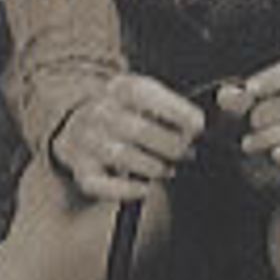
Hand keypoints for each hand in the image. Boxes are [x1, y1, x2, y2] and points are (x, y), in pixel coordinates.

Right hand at [51, 74, 203, 200]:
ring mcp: (88, 140)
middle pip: (138, 130)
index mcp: (121, 88)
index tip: (199, 126)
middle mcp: (101, 112)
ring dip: (154, 168)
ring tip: (168, 169)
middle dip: (171, 145)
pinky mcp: (81, 168)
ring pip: (123, 157)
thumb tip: (199, 127)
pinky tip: (144, 187)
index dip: (176, 111)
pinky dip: (127, 190)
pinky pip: (102, 185)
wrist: (80, 122)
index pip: (145, 95)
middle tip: (187, 152)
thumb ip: (173, 108)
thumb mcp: (147, 97)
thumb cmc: (127, 112)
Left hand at [217, 52, 279, 175]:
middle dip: (267, 111)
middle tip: (250, 122)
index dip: (276, 78)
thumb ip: (237, 97)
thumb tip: (227, 96)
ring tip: (249, 144)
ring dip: (273, 135)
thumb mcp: (248, 104)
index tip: (249, 89)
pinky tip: (276, 155)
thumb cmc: (265, 120)